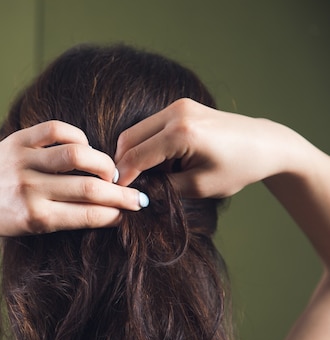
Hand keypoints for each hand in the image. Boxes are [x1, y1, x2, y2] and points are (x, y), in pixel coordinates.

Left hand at [0, 121, 146, 235]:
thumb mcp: (27, 228)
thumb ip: (62, 219)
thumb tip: (105, 213)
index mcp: (33, 217)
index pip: (86, 214)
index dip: (114, 213)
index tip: (130, 212)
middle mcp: (30, 188)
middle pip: (88, 187)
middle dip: (120, 193)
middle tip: (138, 195)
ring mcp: (23, 162)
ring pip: (77, 155)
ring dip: (103, 163)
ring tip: (112, 170)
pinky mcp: (18, 140)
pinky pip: (56, 130)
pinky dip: (77, 136)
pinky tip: (85, 147)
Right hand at [114, 98, 299, 197]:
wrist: (264, 144)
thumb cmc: (237, 168)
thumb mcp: (198, 187)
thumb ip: (163, 187)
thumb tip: (137, 189)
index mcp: (182, 134)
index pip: (136, 157)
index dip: (122, 178)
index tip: (115, 194)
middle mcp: (177, 113)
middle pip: (128, 139)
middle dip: (121, 163)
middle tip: (124, 186)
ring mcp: (177, 106)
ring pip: (135, 131)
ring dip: (132, 153)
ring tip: (143, 176)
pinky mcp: (179, 106)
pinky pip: (149, 126)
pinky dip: (145, 144)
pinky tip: (157, 162)